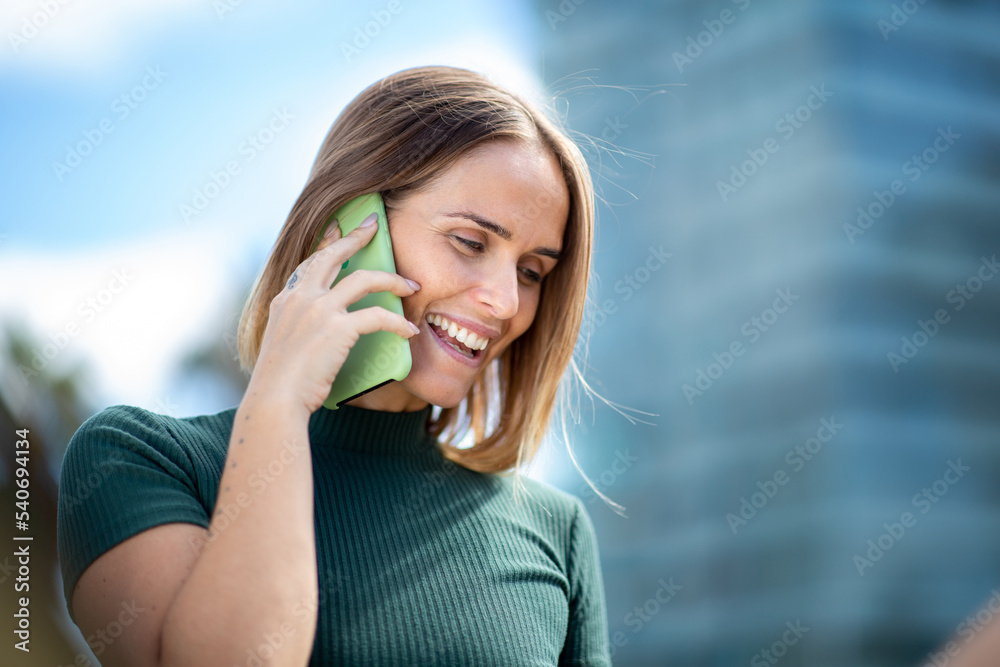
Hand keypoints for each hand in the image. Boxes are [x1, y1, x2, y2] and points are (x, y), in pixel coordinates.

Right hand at [247, 213, 420, 414]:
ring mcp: (318, 310)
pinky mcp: (338, 328)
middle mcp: (300, 298)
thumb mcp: (284, 343)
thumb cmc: (281, 382)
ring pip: (365, 279)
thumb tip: (322, 329)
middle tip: (374, 227)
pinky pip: (379, 316)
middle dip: (357, 237)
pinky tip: (409, 330)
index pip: (310, 262)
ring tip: (411, 286)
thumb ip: (299, 327)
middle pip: (334, 255)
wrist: (275, 400)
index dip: (328, 243)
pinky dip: (398, 323)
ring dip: (393, 280)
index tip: (341, 229)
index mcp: (286, 300)